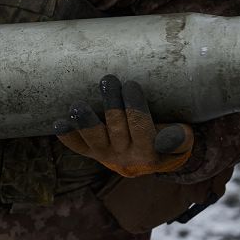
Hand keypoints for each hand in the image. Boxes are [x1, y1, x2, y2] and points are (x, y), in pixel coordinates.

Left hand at [53, 74, 193, 177]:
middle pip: (116, 128)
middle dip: (111, 103)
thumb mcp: (181, 140)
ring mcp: (105, 154)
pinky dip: (67, 136)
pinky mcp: (91, 152)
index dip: (135, 106)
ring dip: (85, 122)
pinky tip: (58, 124)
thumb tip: (167, 137)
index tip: (132, 84)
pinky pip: (78, 146)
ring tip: (77, 106)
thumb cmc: (167, 137)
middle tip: (108, 80)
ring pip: (94, 139)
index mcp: (149, 152)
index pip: (141, 127)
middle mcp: (125, 155)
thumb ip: (178, 138)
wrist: (151, 159)